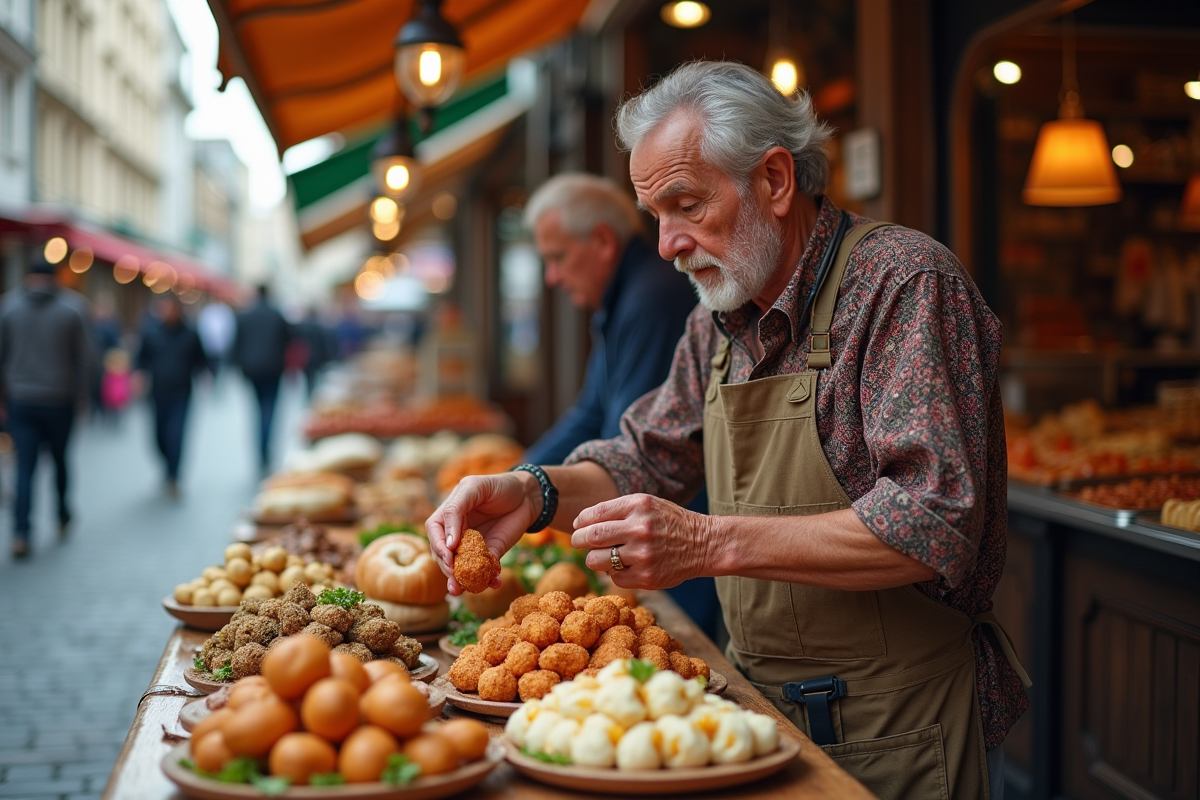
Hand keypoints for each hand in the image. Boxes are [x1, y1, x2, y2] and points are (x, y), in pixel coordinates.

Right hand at [425, 472, 540, 595]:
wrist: (527, 495)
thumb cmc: (498, 485)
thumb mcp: (474, 488)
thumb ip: (456, 509)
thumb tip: (449, 542)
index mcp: (449, 515)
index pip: (435, 533)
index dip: (438, 545)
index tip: (449, 556)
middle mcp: (458, 533)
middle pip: (445, 555)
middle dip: (448, 569)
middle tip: (454, 580)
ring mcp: (474, 546)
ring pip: (463, 566)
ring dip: (463, 580)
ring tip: (465, 589)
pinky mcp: (492, 554)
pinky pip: (487, 570)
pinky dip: (489, 579)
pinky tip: (494, 583)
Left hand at [570, 494, 716, 589]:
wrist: (703, 543)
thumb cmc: (669, 522)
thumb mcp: (647, 505)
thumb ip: (617, 511)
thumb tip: (582, 524)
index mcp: (638, 506)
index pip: (595, 514)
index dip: (581, 522)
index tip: (578, 526)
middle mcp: (639, 529)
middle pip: (591, 537)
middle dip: (578, 540)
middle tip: (577, 542)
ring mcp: (643, 555)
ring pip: (597, 561)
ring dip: (593, 559)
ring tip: (600, 556)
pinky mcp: (647, 577)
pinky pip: (614, 578)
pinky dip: (614, 573)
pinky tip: (626, 566)